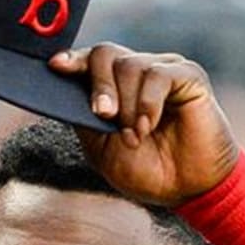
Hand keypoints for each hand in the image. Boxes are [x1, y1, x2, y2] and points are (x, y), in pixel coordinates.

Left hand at [50, 43, 239, 207]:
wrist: (188, 191)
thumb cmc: (148, 171)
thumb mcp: (102, 149)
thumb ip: (84, 118)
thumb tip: (65, 88)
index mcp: (116, 86)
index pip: (89, 61)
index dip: (72, 60)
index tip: (56, 66)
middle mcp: (139, 72)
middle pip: (105, 54)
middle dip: (98, 85)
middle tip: (104, 116)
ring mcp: (164, 71)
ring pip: (129, 65)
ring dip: (126, 107)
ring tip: (135, 137)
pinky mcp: (188, 76)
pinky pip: (157, 75)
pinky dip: (147, 103)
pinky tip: (148, 126)